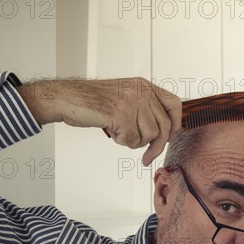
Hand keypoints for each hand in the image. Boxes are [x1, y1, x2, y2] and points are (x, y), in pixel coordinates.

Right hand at [18, 77, 181, 165]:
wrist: (68, 98)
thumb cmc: (94, 102)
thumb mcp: (126, 97)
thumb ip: (145, 108)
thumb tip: (164, 133)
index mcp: (144, 85)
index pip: (174, 104)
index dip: (175, 124)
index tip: (169, 138)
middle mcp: (141, 91)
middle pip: (163, 126)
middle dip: (156, 147)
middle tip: (147, 158)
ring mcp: (132, 101)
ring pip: (149, 135)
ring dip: (135, 142)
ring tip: (120, 133)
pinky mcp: (122, 114)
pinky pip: (132, 140)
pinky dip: (122, 142)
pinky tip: (112, 131)